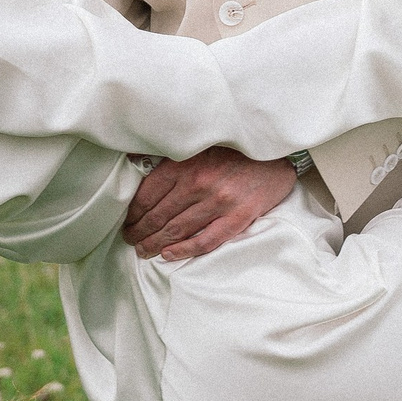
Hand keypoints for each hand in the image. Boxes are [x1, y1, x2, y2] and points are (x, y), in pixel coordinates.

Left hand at [121, 147, 294, 260]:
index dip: (133, 213)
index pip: (148, 195)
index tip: (127, 221)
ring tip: (143, 251)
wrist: (275, 154)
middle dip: (140, 231)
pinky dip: (184, 250)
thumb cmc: (233, 150)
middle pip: (159, 215)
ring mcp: (219, 202)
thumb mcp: (197, 145)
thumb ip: (166, 154)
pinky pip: (205, 240)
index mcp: (185, 164)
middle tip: (130, 240)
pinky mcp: (237, 217)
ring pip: (178, 230)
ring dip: (155, 244)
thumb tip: (131, 157)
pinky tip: (169, 255)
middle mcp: (199, 183)